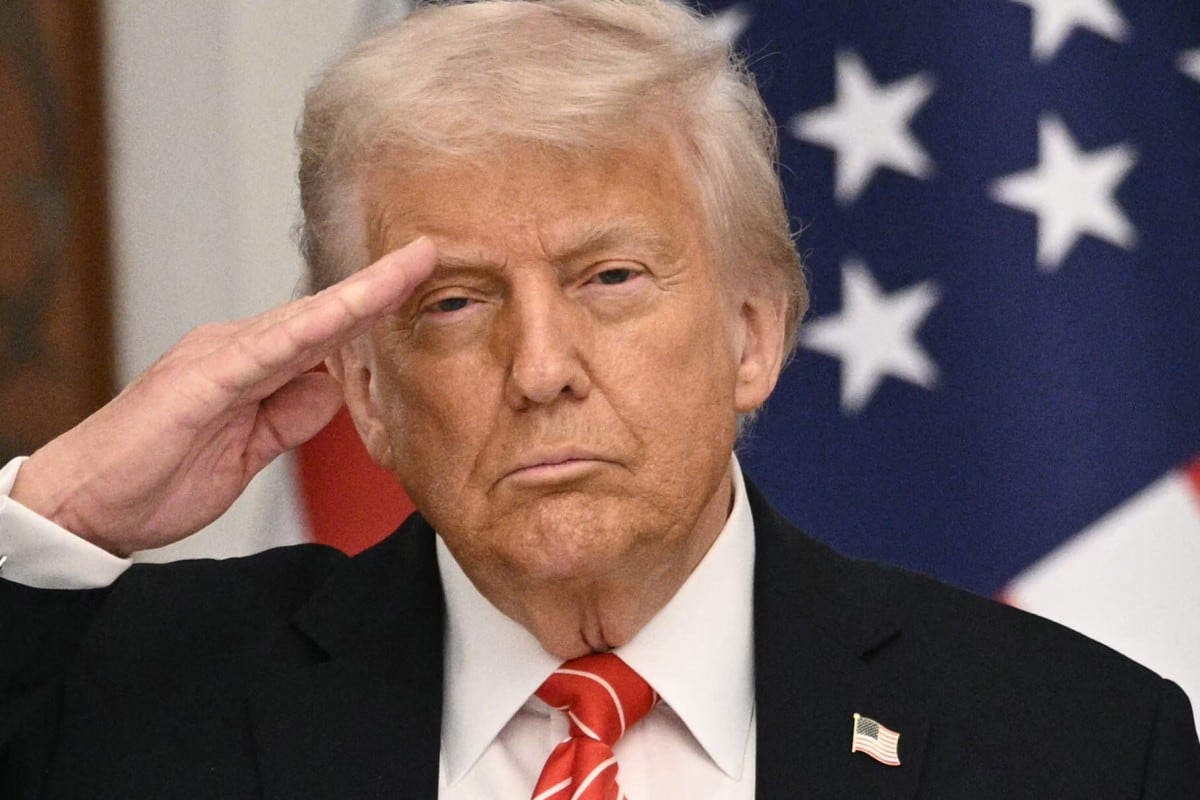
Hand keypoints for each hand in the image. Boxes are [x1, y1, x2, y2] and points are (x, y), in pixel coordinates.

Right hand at [11, 238, 437, 555]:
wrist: (83, 503)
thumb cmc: (158, 476)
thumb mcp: (250, 451)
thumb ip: (292, 417)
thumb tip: (335, 391)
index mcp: (251, 366)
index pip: (326, 331)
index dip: (375, 306)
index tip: (423, 283)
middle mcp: (237, 349)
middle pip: (323, 313)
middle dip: (380, 286)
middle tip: (431, 253)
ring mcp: (217, 358)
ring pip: (302, 320)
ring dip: (358, 295)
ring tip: (408, 268)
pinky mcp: (199, 381)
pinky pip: (263, 352)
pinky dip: (306, 331)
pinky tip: (343, 316)